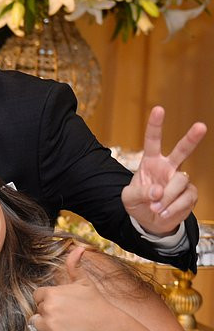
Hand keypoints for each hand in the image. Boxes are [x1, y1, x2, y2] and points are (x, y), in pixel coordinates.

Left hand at [30, 247, 117, 330]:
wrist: (107, 324)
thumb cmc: (95, 301)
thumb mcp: (84, 282)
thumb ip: (74, 265)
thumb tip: (78, 248)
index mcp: (51, 294)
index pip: (37, 296)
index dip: (48, 299)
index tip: (62, 302)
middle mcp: (47, 309)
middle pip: (38, 309)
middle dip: (49, 311)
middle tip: (67, 313)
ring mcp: (50, 326)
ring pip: (37, 324)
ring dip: (46, 324)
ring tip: (64, 323)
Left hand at [121, 106, 205, 235]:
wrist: (150, 221)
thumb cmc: (138, 204)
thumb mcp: (129, 198)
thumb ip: (139, 193)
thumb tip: (158, 192)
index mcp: (151, 162)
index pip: (153, 140)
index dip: (155, 125)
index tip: (158, 109)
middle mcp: (169, 167)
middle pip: (182, 150)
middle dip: (192, 138)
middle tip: (201, 126)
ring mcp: (181, 180)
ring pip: (179, 182)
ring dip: (167, 198)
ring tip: (156, 208)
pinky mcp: (190, 194)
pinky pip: (185, 198)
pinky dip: (173, 208)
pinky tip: (164, 213)